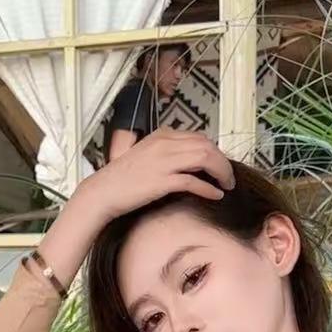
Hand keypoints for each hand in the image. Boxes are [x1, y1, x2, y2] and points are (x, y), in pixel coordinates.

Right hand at [37, 133, 236, 285]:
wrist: (103, 192)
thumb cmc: (122, 179)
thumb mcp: (147, 156)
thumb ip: (167, 153)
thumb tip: (189, 162)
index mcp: (162, 135)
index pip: (199, 137)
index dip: (215, 152)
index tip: (220, 166)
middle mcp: (165, 144)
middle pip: (207, 146)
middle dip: (223, 162)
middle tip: (229, 177)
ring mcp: (164, 161)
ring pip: (205, 159)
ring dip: (221, 172)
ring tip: (227, 185)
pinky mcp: (162, 181)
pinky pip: (194, 182)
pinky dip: (209, 188)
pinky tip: (215, 195)